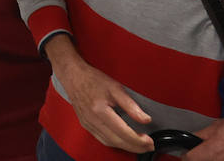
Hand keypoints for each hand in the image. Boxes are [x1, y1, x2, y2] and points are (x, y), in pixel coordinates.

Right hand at [46, 36, 151, 152]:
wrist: (73, 76)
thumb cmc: (93, 80)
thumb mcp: (115, 88)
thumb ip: (131, 105)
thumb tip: (145, 119)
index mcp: (100, 110)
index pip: (123, 132)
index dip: (138, 140)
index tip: (150, 141)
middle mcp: (92, 120)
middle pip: (117, 141)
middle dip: (135, 147)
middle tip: (149, 146)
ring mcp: (87, 124)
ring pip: (109, 142)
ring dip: (126, 147)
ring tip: (139, 146)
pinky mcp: (85, 124)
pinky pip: (102, 139)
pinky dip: (115, 143)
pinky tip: (123, 141)